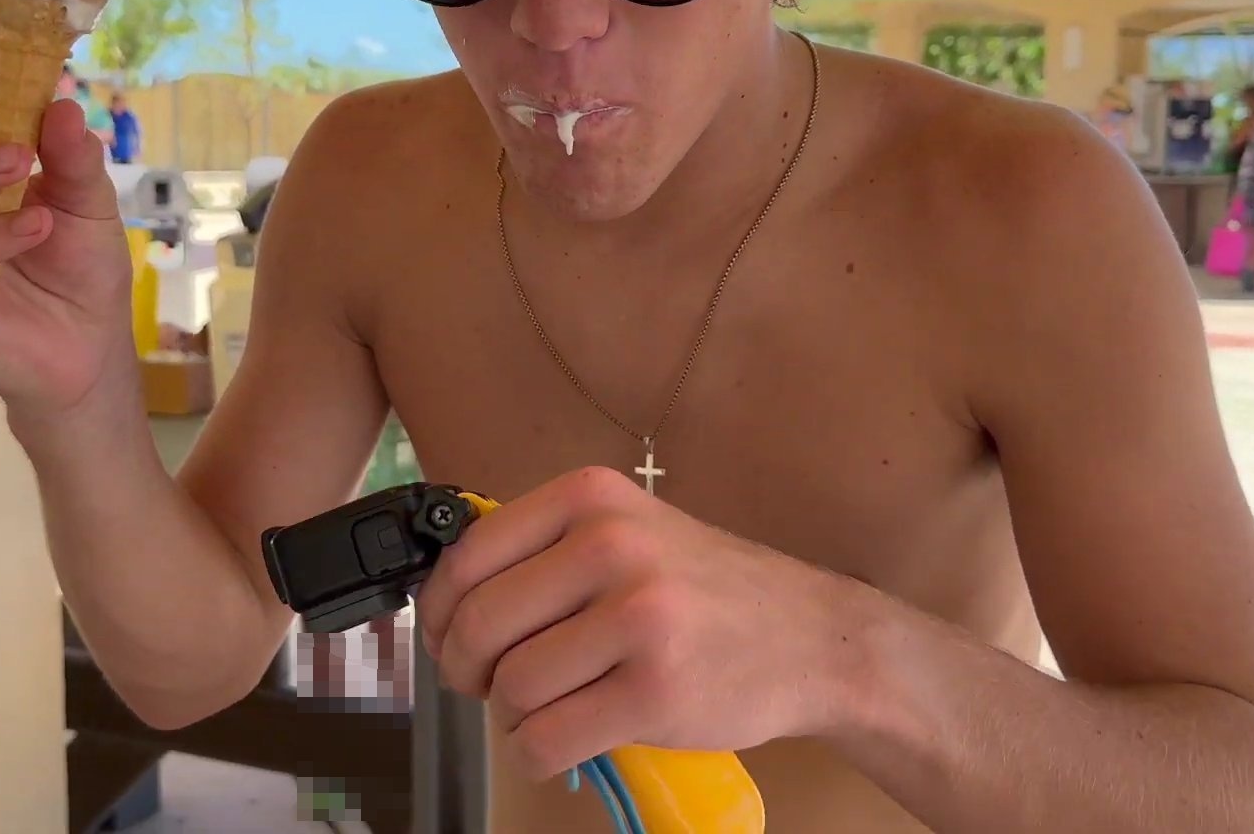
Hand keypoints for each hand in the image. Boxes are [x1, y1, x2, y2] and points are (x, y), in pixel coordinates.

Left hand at [415, 467, 849, 780]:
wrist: (814, 637)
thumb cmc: (707, 590)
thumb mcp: (630, 529)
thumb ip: (546, 548)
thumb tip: (444, 600)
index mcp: (591, 498)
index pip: (467, 558)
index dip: (439, 613)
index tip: (448, 641)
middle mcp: (611, 547)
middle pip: (478, 628)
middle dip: (467, 672)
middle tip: (490, 687)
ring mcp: (638, 619)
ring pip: (511, 690)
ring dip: (513, 716)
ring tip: (549, 709)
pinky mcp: (655, 692)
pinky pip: (546, 740)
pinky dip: (537, 755)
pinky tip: (560, 745)